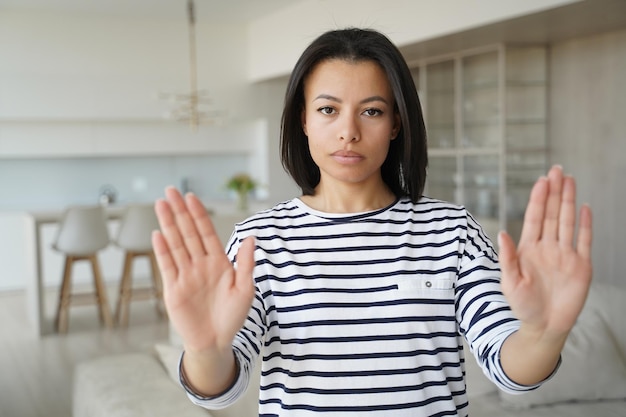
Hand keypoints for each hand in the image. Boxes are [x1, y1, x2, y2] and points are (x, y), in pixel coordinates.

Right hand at [152, 187, 254, 352]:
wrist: (216, 342)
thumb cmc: (232, 316)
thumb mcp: (245, 289)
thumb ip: (245, 263)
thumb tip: (251, 238)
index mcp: (218, 262)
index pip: (207, 232)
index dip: (199, 214)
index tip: (191, 196)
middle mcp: (200, 264)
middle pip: (188, 233)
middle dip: (180, 211)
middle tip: (170, 191)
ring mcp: (185, 275)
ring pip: (176, 244)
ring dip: (168, 224)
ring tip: (161, 205)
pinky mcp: (174, 289)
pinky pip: (167, 266)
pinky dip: (163, 251)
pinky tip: (158, 234)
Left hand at [498, 165, 592, 337]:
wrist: (544, 326)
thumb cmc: (523, 306)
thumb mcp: (509, 282)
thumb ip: (507, 258)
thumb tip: (502, 233)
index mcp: (529, 249)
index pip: (535, 218)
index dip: (538, 199)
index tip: (541, 180)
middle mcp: (547, 247)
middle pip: (552, 214)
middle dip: (554, 192)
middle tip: (557, 170)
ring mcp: (565, 255)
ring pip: (567, 221)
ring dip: (568, 201)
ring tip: (569, 180)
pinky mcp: (581, 266)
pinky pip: (584, 241)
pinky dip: (585, 224)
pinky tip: (584, 207)